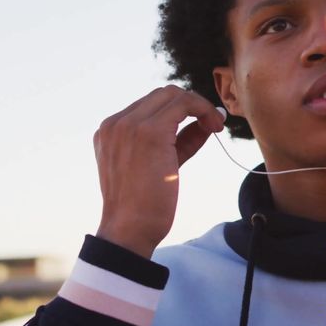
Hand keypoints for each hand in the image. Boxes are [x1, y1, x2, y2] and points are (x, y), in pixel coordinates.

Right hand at [92, 85, 226, 257]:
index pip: (150, 104)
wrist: (129, 231)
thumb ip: (178, 141)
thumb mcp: (160, 165)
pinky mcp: (149, 132)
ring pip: (173, 94)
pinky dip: (203, 110)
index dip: (181, 110)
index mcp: (110, 131)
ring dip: (199, 106)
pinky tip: (214, 128)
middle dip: (191, 104)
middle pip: (162, 94)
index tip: (203, 124)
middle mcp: (115, 123)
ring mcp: (129, 125)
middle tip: (213, 123)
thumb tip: (206, 122)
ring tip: (215, 126)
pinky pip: (183, 105)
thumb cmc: (143, 206)